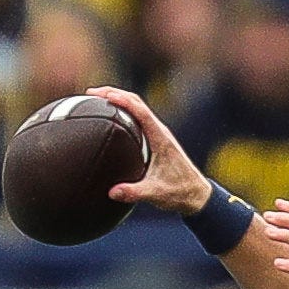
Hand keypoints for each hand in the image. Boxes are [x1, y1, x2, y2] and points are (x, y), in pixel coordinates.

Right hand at [90, 86, 214, 214]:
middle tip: (91, 93)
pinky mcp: (157, 139)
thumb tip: (112, 192)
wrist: (197, 195)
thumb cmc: (180, 192)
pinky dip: (124, 110)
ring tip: (97, 98)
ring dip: (118, 99)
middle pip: (136, 102)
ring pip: (137, 107)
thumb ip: (134, 193)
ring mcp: (159, 134)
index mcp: (160, 138)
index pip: (140, 111)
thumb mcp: (156, 194)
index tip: (101, 95)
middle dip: (114, 93)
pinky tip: (112, 116)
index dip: (121, 99)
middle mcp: (160, 132)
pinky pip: (139, 117)